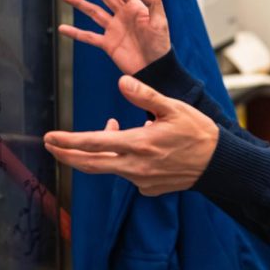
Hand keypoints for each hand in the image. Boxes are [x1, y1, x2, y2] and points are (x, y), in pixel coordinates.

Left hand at [44, 75, 217, 195]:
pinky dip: (123, 159)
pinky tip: (136, 147)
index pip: (94, 143)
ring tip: (111, 126)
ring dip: (102, 150)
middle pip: (90, 164)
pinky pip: (127, 174)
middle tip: (50, 145)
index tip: (50, 138)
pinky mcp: (148, 188)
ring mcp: (141, 181)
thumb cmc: (197, 132)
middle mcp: (135, 166)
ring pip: (109, 166)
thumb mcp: (173, 107)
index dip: (68, 141)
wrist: (219, 164)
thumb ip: (145, 95)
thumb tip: (121, 81)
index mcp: (139, 144)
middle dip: (66, 154)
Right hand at [59, 0, 169, 74]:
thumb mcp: (160, 22)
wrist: (154, 69)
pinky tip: (63, 28)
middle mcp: (122, 15)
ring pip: (93, 12)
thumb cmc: (160, 45)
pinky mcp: (108, 44)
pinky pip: (88, 36)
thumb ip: (152, 1)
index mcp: (134, 7)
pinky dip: (75, 32)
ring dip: (79, 3)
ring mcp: (113, 29)